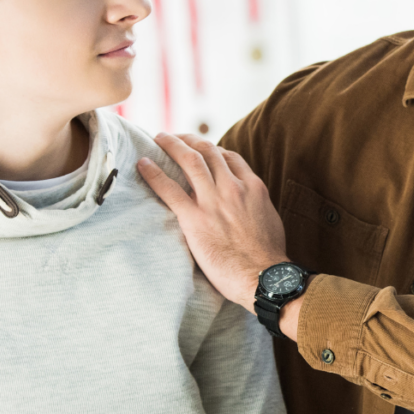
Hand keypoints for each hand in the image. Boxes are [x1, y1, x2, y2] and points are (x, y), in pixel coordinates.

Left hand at [138, 134, 287, 311]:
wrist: (263, 276)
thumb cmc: (269, 256)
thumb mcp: (270, 220)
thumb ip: (257, 205)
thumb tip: (249, 206)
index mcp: (253, 187)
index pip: (229, 157)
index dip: (212, 148)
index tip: (200, 148)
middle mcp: (233, 187)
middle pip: (207, 151)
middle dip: (189, 139)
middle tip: (175, 137)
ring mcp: (213, 201)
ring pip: (189, 160)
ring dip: (171, 145)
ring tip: (158, 138)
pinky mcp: (195, 218)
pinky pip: (169, 189)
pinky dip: (154, 173)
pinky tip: (142, 164)